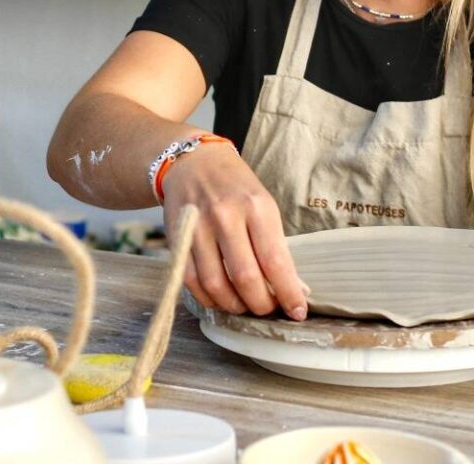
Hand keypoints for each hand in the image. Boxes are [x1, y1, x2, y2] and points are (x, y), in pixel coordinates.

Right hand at [161, 144, 308, 320]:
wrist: (193, 162)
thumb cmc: (236, 186)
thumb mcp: (264, 205)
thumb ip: (275, 245)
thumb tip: (293, 288)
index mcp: (256, 206)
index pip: (275, 261)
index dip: (288, 293)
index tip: (297, 312)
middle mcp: (226, 217)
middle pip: (245, 278)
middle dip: (261, 304)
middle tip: (269, 310)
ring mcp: (198, 228)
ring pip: (216, 285)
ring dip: (234, 306)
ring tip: (245, 306)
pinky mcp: (177, 239)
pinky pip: (191, 281)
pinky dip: (208, 298)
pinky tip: (221, 299)